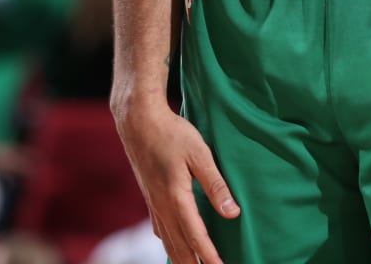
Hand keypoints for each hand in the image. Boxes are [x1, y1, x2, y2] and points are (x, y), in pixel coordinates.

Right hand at [114, 101, 238, 263]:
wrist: (137, 120)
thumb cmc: (171, 132)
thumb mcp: (200, 154)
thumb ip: (216, 186)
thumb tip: (232, 213)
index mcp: (176, 197)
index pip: (196, 236)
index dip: (209, 256)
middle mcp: (162, 206)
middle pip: (179, 247)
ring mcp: (153, 202)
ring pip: (168, 241)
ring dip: (182, 258)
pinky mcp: (149, 196)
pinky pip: (159, 229)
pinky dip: (169, 243)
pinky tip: (173, 245)